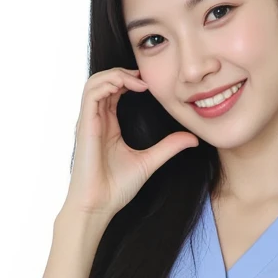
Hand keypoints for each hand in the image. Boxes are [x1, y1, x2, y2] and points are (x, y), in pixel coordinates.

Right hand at [65, 67, 199, 221]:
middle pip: (105, 80)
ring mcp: (89, 121)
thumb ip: (169, 147)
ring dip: (117, 74)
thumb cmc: (116, 188)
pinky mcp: (85, 125)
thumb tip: (193, 139)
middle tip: (147, 78)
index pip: (114, 90)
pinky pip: (91, 92)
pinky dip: (109, 82)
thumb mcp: (150, 162)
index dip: (131, 80)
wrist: (98, 205)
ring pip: (96, 81)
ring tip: (139, 81)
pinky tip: (131, 87)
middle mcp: (96, 120)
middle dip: (125, 72)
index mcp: (108, 124)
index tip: (151, 84)